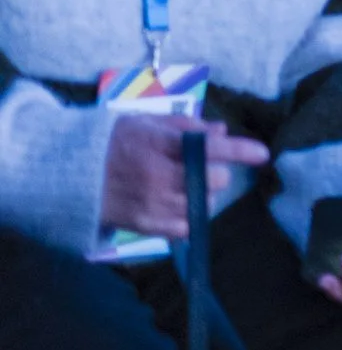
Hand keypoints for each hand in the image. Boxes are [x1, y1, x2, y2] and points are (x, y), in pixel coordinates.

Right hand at [100, 116, 269, 239]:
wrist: (70, 174)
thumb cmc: (115, 142)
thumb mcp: (147, 122)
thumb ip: (186, 125)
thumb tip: (221, 131)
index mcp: (159, 144)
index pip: (209, 147)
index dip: (239, 150)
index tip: (263, 154)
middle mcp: (158, 176)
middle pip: (212, 180)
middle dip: (215, 172)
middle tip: (202, 168)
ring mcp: (151, 203)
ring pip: (203, 205)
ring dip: (204, 195)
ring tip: (185, 186)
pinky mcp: (144, 225)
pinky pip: (184, 227)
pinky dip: (189, 217)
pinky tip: (179, 205)